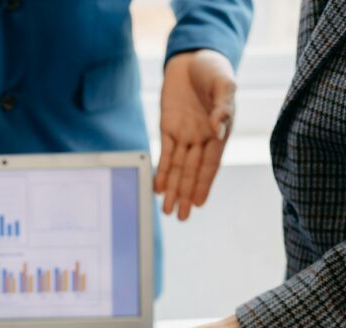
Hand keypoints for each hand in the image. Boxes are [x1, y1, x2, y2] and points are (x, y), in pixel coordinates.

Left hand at [156, 50, 235, 219]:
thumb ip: (223, 108)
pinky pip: (165, 155)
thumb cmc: (215, 69)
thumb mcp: (225, 84)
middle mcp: (201, 138)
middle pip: (191, 172)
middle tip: (179, 217)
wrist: (193, 56)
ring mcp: (184, 135)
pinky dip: (161, 171)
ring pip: (177, 168)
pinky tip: (158, 188)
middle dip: (185, 194)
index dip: (203, 184)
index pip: (210, 164)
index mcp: (219, 132)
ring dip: (171, 189)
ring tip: (166, 210)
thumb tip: (217, 130)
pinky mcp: (168, 129)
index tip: (198, 203)